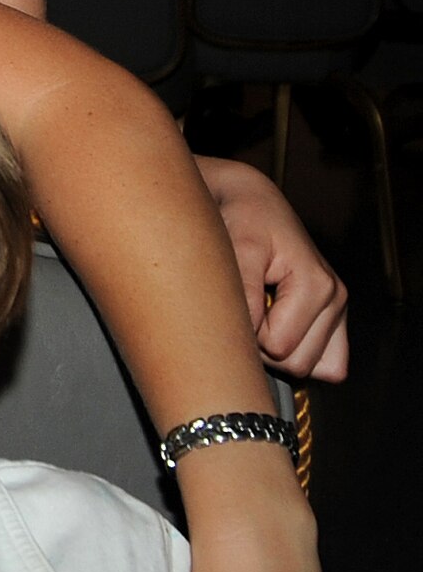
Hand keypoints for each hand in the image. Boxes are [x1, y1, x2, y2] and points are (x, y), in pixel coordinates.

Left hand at [193, 155, 348, 380]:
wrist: (252, 203)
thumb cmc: (243, 222)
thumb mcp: (238, 250)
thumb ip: (245, 293)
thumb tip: (248, 336)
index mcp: (317, 286)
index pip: (279, 348)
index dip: (248, 335)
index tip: (234, 305)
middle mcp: (335, 299)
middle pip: (297, 365)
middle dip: (262, 348)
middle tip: (245, 312)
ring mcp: (338, 309)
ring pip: (309, 368)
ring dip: (277, 351)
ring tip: (260, 315)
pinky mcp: (333, 317)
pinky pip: (326, 365)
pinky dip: (297, 354)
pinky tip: (275, 327)